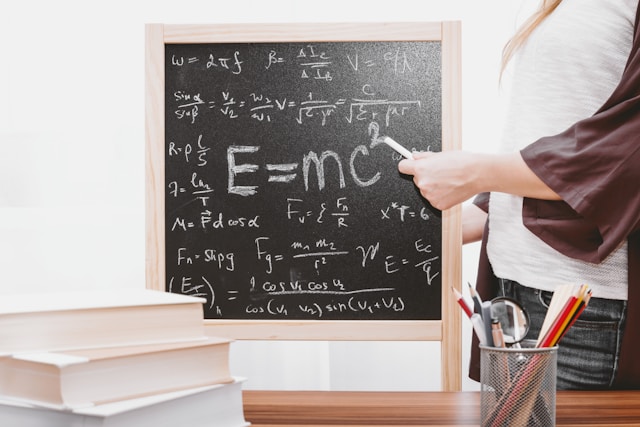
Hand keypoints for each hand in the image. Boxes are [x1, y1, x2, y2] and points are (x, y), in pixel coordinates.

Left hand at [398, 150, 560, 209]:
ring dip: (433, 186)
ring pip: (425, 190)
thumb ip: (424, 157)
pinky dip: (440, 195)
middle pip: (416, 180)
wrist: (478, 174)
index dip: (407, 166)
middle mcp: (423, 183)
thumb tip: (413, 157)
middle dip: (424, 176)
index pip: (402, 167)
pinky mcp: (438, 205)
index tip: (410, 166)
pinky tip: (450, 189)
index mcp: (421, 169)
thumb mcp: (440, 154)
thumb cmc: (462, 161)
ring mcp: (430, 196)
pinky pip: (434, 199)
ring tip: (448, 180)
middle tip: (440, 172)